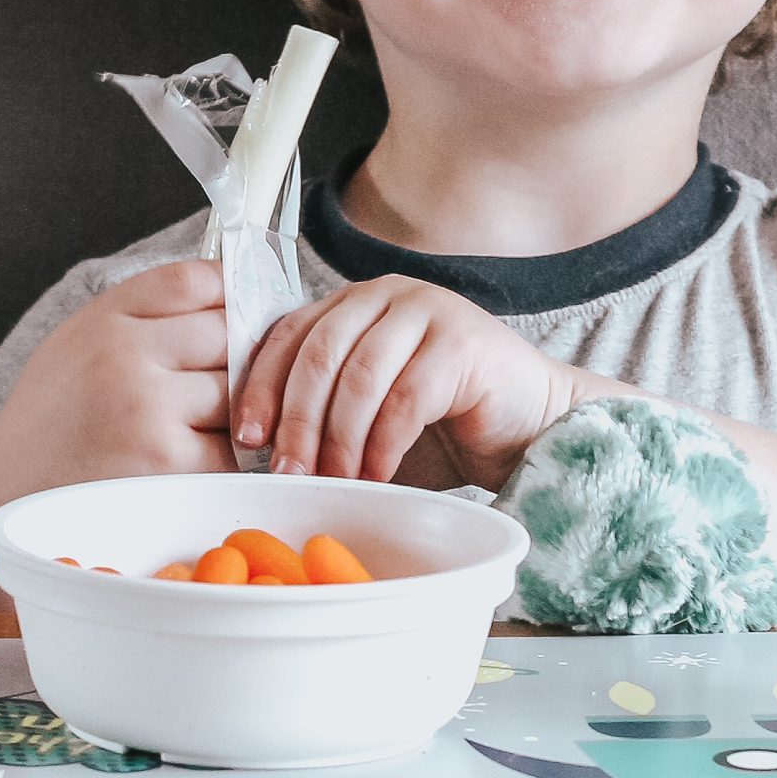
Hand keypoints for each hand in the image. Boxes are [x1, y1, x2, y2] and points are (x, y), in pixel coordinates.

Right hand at [0, 258, 237, 505]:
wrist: (4, 507)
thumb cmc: (47, 431)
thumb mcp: (74, 350)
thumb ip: (140, 320)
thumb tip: (228, 302)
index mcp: (102, 321)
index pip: (194, 280)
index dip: (230, 293)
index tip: (237, 313)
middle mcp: (124, 355)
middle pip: (228, 331)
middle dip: (239, 356)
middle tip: (224, 381)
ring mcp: (148, 409)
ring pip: (237, 389)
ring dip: (234, 410)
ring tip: (194, 429)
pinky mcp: (166, 463)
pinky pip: (230, 447)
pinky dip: (225, 457)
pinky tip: (192, 465)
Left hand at [233, 278, 575, 492]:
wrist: (529, 423)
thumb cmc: (443, 425)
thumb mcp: (369, 414)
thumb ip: (324, 414)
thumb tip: (261, 455)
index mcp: (356, 303)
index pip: (290, 332)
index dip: (262, 385)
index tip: (248, 437)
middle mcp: (389, 295)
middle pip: (319, 352)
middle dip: (296, 419)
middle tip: (289, 473)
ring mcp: (429, 311)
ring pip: (360, 375)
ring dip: (339, 439)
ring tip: (336, 482)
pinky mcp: (464, 342)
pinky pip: (405, 397)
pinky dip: (384, 444)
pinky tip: (380, 475)